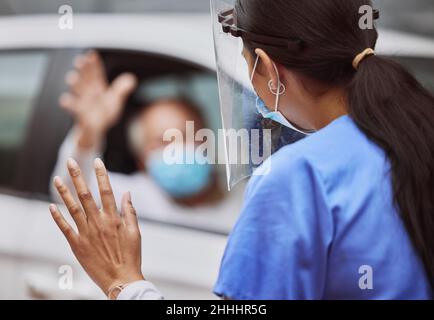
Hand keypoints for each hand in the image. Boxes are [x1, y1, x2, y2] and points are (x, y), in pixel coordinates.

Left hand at [49, 158, 143, 296]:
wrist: (121, 279)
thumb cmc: (131, 255)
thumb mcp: (136, 232)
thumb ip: (130, 211)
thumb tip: (127, 193)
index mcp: (114, 218)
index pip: (107, 191)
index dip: (101, 175)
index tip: (97, 161)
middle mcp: (99, 223)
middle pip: (86, 195)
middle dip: (78, 176)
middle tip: (70, 161)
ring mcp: (86, 233)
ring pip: (72, 208)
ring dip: (64, 192)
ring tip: (56, 178)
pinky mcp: (77, 245)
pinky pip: (65, 228)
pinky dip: (57, 217)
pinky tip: (51, 206)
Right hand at [59, 51, 137, 149]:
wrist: (95, 128)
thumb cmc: (103, 111)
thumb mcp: (115, 99)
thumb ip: (121, 89)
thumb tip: (131, 78)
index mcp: (96, 86)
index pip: (95, 73)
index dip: (93, 64)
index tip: (92, 54)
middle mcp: (88, 92)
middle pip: (85, 78)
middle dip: (82, 70)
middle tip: (80, 60)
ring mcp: (83, 102)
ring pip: (77, 92)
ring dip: (74, 85)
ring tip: (71, 77)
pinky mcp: (81, 115)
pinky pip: (74, 109)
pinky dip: (70, 104)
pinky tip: (64, 100)